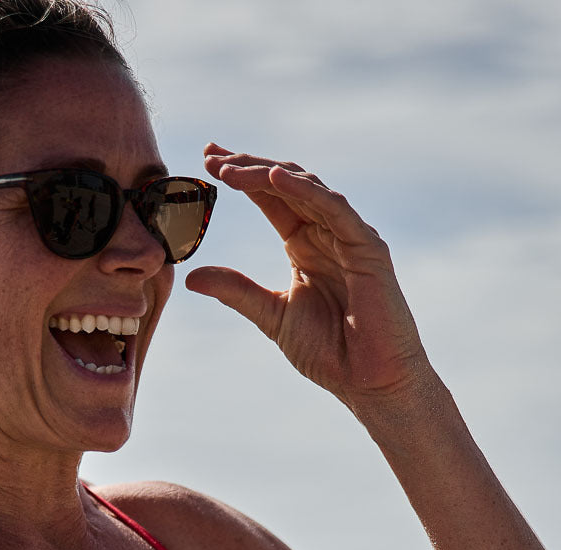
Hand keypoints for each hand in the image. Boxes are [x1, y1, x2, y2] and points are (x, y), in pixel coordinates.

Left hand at [186, 144, 438, 417]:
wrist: (369, 382)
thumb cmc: (329, 352)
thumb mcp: (271, 315)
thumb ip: (235, 291)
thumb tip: (191, 277)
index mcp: (303, 245)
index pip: (269, 199)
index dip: (241, 178)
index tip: (207, 162)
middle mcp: (326, 233)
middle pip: (285, 185)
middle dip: (247, 167)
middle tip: (211, 156)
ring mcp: (348, 237)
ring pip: (306, 189)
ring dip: (267, 174)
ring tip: (230, 168)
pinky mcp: (367, 247)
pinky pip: (334, 209)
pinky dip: (305, 190)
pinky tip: (274, 178)